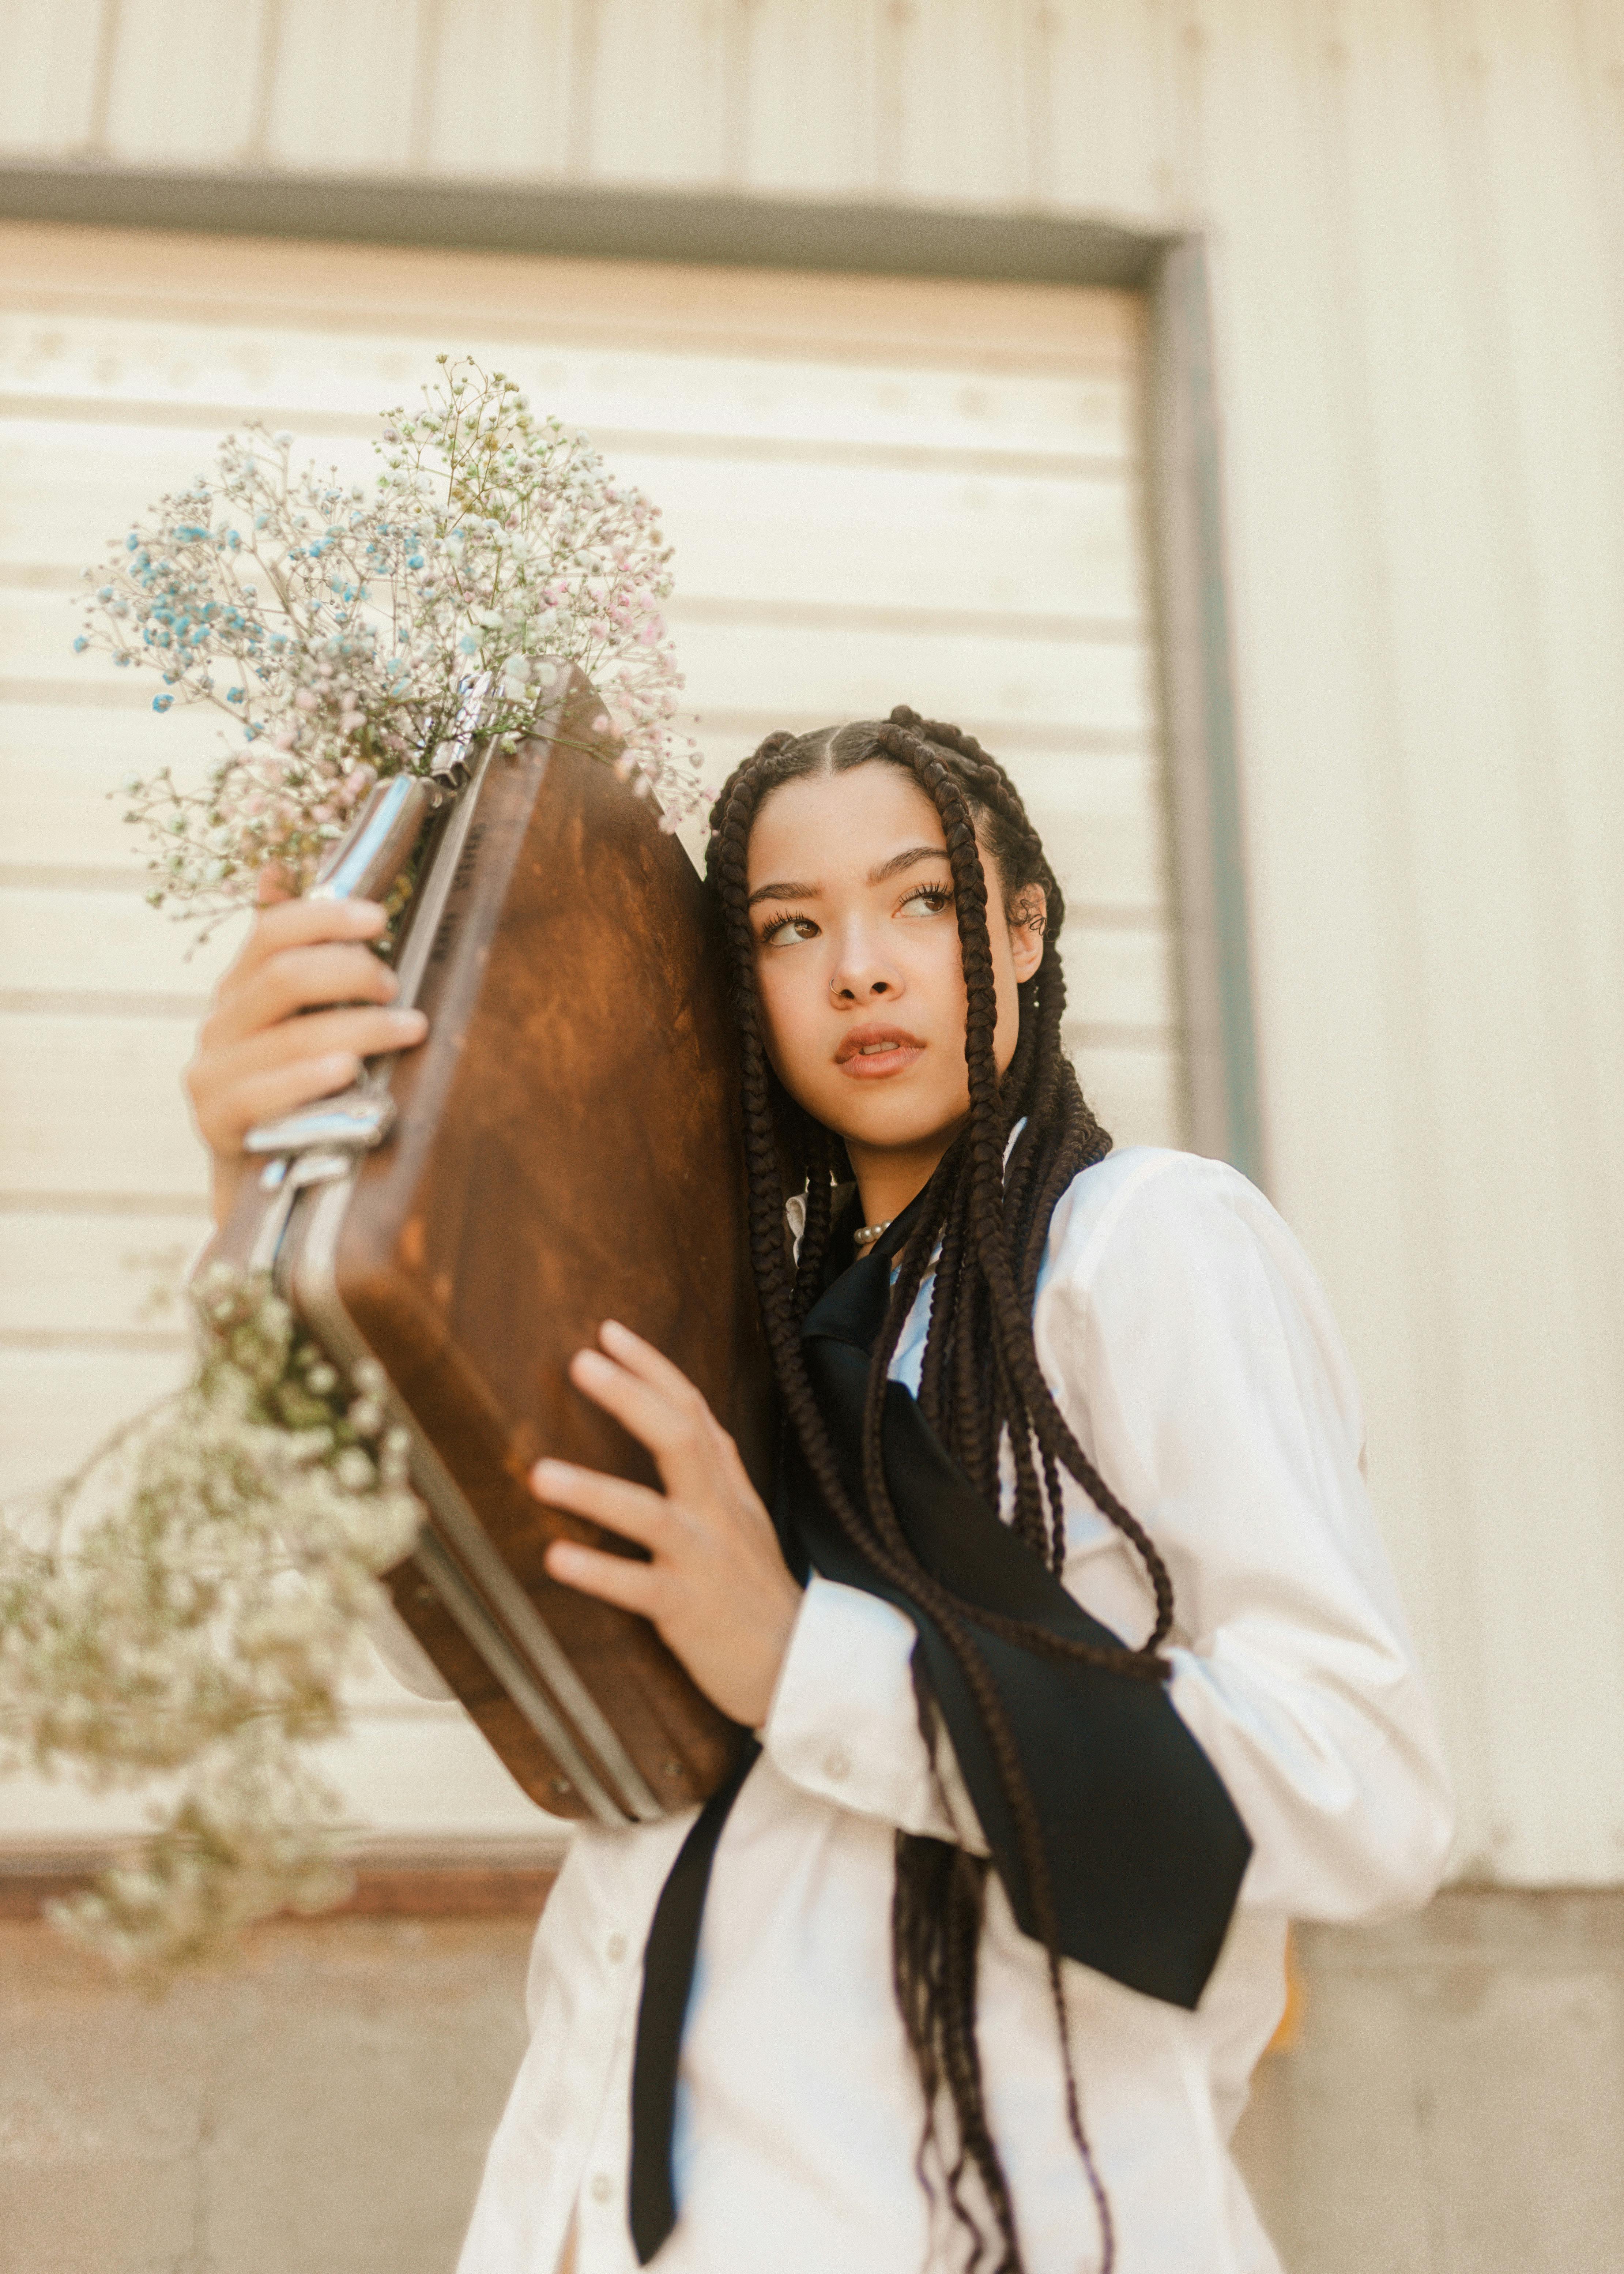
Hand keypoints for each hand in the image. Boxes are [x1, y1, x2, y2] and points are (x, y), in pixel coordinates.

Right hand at [185, 869, 428, 1226]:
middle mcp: (220, 1023)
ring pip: (286, 1035)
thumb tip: (277, 870)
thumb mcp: (311, 1024)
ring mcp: (210, 1073)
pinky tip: (348, 1071)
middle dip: (351, 972)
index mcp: (242, 989)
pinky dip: (308, 1079)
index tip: (381, 918)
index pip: (272, 930)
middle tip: (397, 986)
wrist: (270, 1183)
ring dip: (357, 1027)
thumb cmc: (308, 1095)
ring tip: (408, 1028)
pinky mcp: (215, 1122)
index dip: (325, 915)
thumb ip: (305, 961)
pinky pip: (259, 1093)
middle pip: (283, 976)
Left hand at [535, 1320, 801, 1728]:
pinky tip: (556, 1557)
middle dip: (631, 1397)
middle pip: (681, 1440)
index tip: (608, 1332)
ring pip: (652, 1515)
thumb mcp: (744, 1518)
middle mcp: (718, 1514)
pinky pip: (641, 1589)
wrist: (798, 1668)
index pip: (693, 1411)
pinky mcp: (690, 1611)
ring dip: (595, 1490)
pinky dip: (599, 1573)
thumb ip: (715, 1468)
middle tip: (580, 1362)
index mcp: (727, 1489)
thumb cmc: (755, 1592)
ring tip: (540, 1474)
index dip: (653, 1369)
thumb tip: (686, 1413)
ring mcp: (704, 1561)